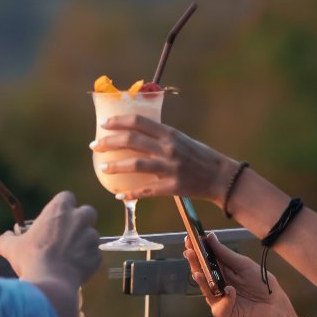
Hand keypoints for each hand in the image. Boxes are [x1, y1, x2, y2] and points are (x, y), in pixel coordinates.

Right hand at [0, 191, 100, 284]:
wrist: (51, 282)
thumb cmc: (31, 259)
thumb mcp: (11, 247)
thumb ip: (8, 237)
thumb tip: (6, 237)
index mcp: (60, 209)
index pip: (66, 197)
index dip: (62, 207)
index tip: (55, 218)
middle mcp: (79, 219)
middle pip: (87, 212)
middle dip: (80, 221)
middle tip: (67, 234)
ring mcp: (91, 237)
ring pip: (91, 235)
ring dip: (82, 243)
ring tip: (68, 257)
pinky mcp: (97, 256)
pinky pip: (93, 255)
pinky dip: (86, 261)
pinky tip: (73, 269)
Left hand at [90, 115, 231, 200]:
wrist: (220, 177)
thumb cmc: (200, 156)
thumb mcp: (181, 139)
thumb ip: (160, 136)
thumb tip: (136, 132)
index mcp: (170, 134)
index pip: (139, 122)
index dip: (119, 121)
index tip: (104, 124)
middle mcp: (168, 148)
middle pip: (132, 141)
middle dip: (109, 142)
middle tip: (95, 145)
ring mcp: (170, 168)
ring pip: (135, 165)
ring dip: (115, 166)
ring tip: (103, 167)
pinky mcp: (172, 187)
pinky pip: (146, 191)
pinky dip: (131, 194)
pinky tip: (119, 195)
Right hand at [184, 232, 299, 316]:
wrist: (274, 304)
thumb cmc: (260, 283)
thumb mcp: (243, 264)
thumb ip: (225, 253)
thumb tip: (209, 236)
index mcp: (220, 269)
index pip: (204, 258)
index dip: (196, 249)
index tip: (188, 239)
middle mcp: (215, 283)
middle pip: (200, 272)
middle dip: (194, 262)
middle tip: (189, 252)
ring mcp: (218, 298)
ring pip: (205, 289)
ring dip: (202, 281)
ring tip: (198, 273)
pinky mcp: (224, 311)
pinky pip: (220, 306)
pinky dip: (225, 298)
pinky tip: (230, 290)